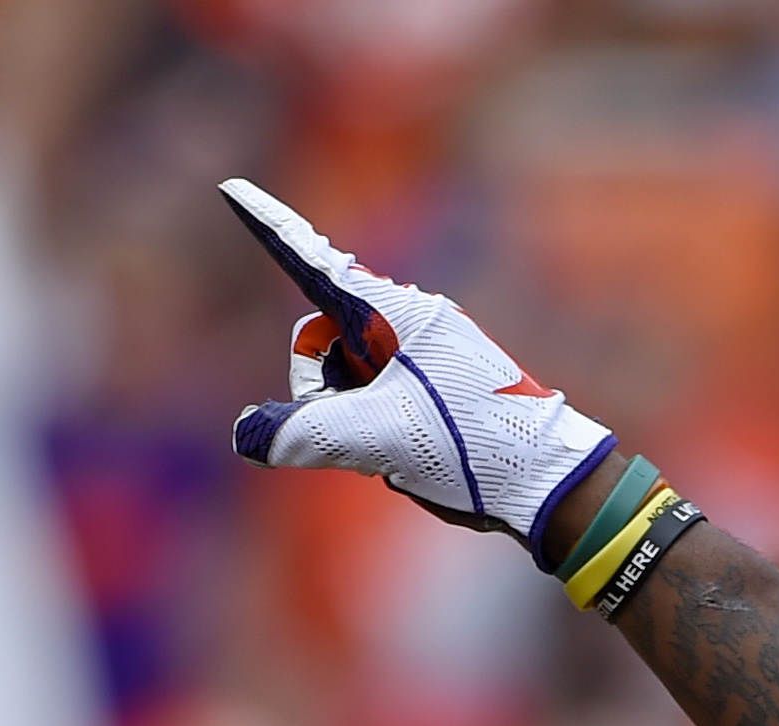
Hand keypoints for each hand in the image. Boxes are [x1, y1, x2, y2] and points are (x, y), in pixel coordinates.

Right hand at [220, 179, 614, 561]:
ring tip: (401, 447)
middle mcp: (405, 320)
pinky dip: (374, 428)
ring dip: (351, 418)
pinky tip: (413, 452)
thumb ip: (301, 433)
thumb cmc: (470, 447)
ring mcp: (420, 351)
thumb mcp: (374, 440)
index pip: (313, 262)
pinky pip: (374, 399)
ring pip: (345, 378)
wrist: (546, 480)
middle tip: (359, 435)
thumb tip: (249, 435)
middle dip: (320, 391)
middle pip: (320, 341)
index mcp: (393, 312)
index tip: (233, 190)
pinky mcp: (431, 383)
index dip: (269, 227)